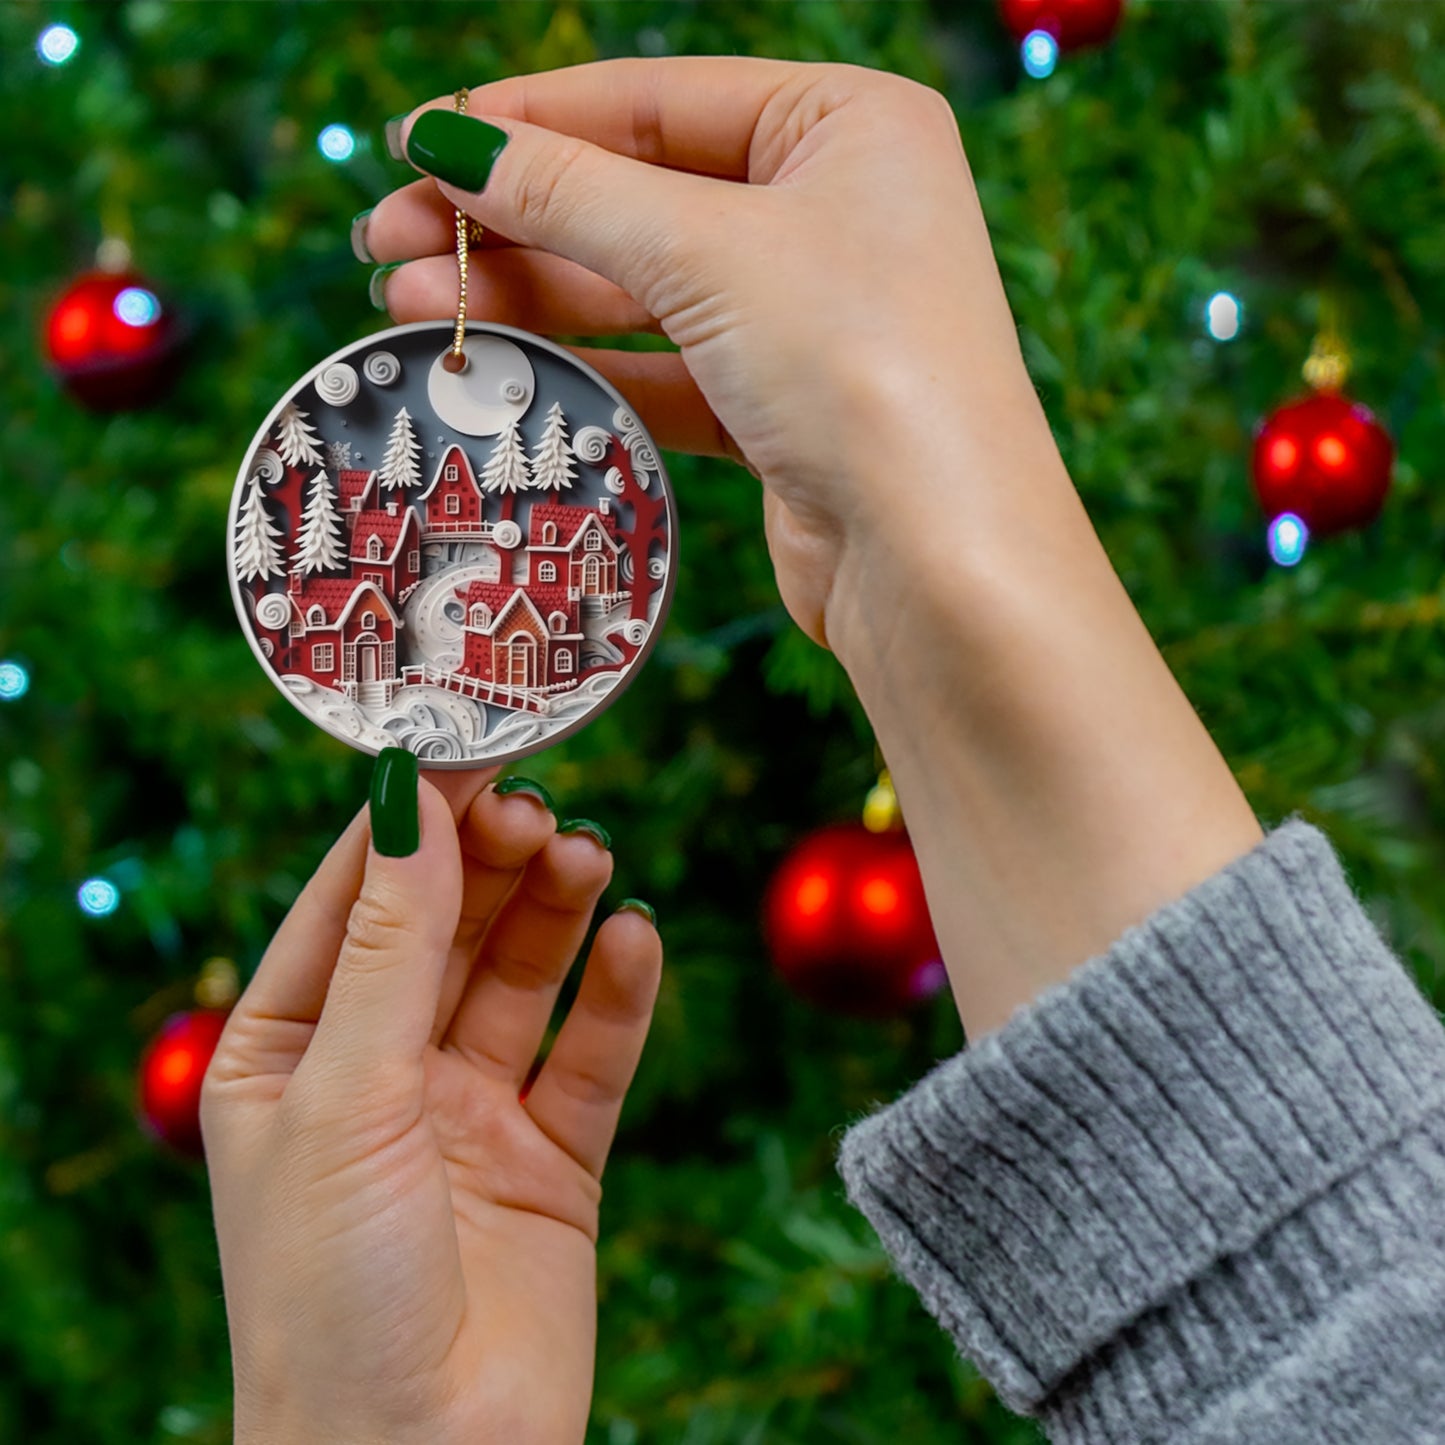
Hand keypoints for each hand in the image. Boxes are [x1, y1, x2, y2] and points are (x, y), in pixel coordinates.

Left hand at [201, 763, 661, 1444]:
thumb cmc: (331, 1293)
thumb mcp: (346, 1095)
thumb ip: (391, 947)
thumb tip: (411, 803)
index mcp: (290, 1053)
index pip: (352, 902)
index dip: (408, 824)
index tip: (466, 747)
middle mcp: (380, 1073)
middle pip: (447, 928)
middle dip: (490, 863)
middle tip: (540, 805)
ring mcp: (469, 1114)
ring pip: (521, 978)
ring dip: (556, 912)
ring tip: (589, 856)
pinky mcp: (552, 1159)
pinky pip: (591, 1055)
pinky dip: (617, 994)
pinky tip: (635, 939)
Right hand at [363, 60, 1261, 1038]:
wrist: (939, 562)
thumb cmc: (861, 368)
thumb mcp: (707, 253)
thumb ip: (572, 194)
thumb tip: (448, 144)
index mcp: (847, 126)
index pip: (657, 99)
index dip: (529, 120)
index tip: (418, 144)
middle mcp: (834, 210)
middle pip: (639, 194)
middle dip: (512, 218)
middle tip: (387, 239)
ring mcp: (810, 314)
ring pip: (642, 287)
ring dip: (530, 292)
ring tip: (411, 299)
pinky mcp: (783, 407)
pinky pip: (665, 364)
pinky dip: (585, 362)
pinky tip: (497, 360)